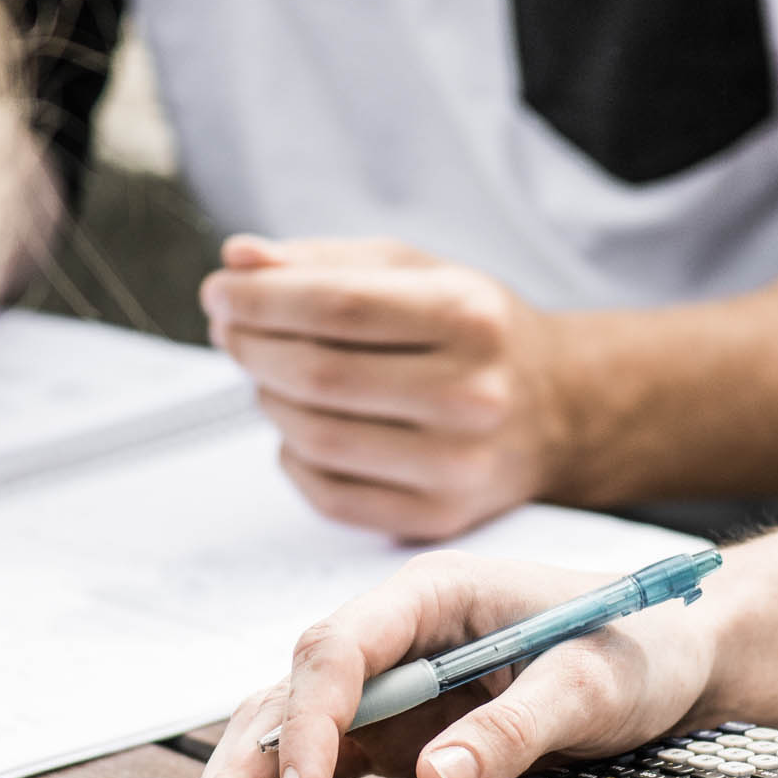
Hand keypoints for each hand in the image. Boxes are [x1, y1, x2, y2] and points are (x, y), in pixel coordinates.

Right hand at [173, 551, 717, 777]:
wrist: (674, 655)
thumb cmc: (639, 647)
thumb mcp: (592, 685)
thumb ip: (517, 727)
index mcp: (433, 597)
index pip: (340, 652)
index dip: (313, 725)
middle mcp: (396, 636)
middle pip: (294, 693)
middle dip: (243, 767)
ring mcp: (392, 686)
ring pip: (295, 731)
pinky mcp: (401, 730)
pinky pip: (330, 766)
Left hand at [202, 235, 573, 541]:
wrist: (557, 410)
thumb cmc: (473, 333)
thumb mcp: (416, 272)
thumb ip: (325, 262)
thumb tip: (238, 260)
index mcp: (469, 317)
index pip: (336, 306)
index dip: (260, 298)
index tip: (219, 291)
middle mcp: (471, 395)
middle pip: (318, 374)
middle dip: (252, 348)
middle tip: (230, 331)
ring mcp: (458, 466)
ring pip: (315, 437)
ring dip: (268, 400)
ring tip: (268, 375)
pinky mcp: (438, 517)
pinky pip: (329, 495)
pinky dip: (293, 459)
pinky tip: (299, 429)